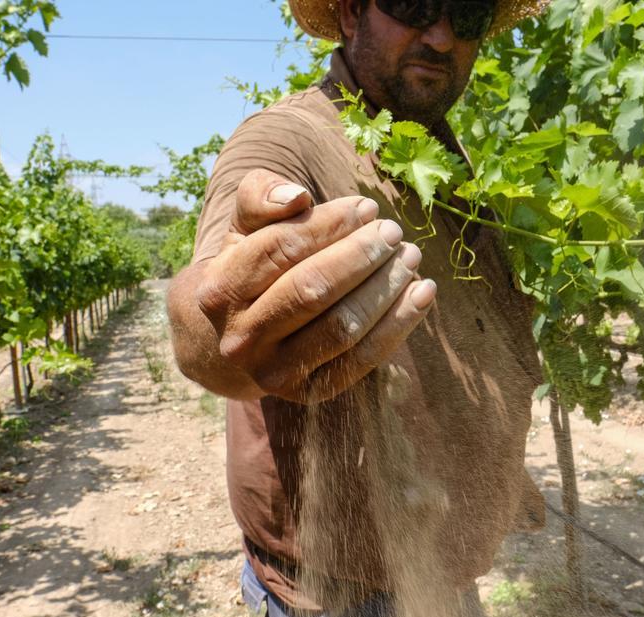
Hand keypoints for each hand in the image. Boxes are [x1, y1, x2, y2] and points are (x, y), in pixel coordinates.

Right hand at [192, 169, 436, 402]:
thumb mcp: (244, 229)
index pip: (279, 250)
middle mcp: (241, 339)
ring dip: (384, 288)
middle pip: (311, 291)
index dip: (328, 225)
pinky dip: (400, 323)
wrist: (240, 338)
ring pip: (341, 327)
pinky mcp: (311, 392)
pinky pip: (365, 359)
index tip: (365, 208)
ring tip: (410, 257)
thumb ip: (260, 197)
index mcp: (220, 292)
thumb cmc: (252, 268)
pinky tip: (423, 291)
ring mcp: (275, 373)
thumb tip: (296, 196)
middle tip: (392, 231)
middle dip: (360, 256)